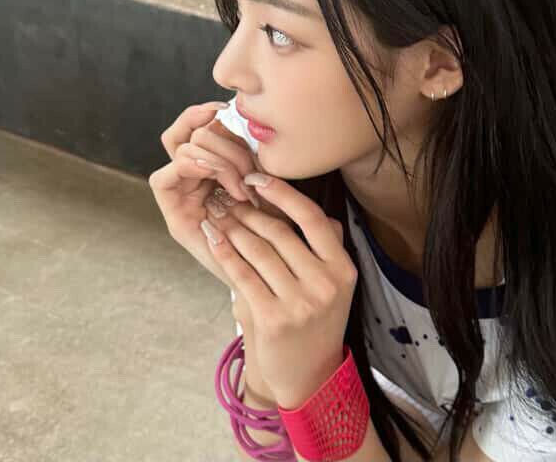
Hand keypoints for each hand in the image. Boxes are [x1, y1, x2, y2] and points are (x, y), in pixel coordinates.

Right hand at [149, 101, 269, 291]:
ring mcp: (181, 196)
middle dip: (227, 144)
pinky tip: (223, 183)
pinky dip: (192, 169)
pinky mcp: (173, 215)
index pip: (193, 125)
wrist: (268, 280)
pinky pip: (163, 177)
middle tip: (252, 171)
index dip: (204, 113)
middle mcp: (193, 179)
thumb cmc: (278, 234)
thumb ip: (266, 163)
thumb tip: (252, 121)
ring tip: (243, 186)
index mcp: (213, 167)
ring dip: (217, 160)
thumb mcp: (278, 190)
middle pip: (189, 133)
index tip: (228, 110)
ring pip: (181, 150)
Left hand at [201, 172, 358, 409]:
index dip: (282, 193)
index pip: (312, 218)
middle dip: (249, 211)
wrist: (309, 376)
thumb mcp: (333, 284)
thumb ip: (323, 245)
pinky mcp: (273, 319)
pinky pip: (242, 275)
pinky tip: (213, 238)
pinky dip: (225, 252)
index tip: (258, 179)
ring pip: (258, 251)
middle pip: (280, 233)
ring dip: (233, 228)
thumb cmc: (317, 322)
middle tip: (227, 196)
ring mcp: (299, 303)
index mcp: (342, 269)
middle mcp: (325, 284)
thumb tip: (299, 203)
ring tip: (217, 214)